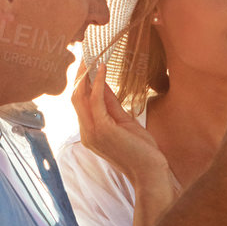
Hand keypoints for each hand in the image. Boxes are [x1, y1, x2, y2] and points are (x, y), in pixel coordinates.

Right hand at [70, 62, 172, 191]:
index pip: (79, 103)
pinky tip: (103, 68)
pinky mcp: (103, 129)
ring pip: (80, 97)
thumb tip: (101, 83)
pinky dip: (97, 82)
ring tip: (93, 55)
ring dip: (86, 74)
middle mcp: (87, 133)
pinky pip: (95, 100)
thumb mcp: (124, 122)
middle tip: (87, 53)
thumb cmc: (141, 151)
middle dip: (80, 74)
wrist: (150, 172)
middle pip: (75, 97)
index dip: (82, 81)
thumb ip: (111, 104)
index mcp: (90, 132)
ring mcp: (92, 132)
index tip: (88, 62)